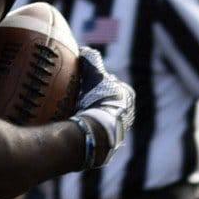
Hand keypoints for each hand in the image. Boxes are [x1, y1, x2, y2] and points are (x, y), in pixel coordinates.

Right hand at [70, 46, 135, 168]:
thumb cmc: (98, 104)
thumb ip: (92, 61)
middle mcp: (126, 117)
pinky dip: (84, 130)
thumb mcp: (95, 77)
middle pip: (106, 103)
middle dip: (94, 100)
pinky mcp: (104, 148)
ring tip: (71, 115)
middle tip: (76, 98)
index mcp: (127, 98)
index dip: (97, 81)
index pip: (112, 84)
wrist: (94, 135)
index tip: (83, 82)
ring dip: (88, 116)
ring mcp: (116, 133)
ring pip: (100, 119)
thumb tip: (85, 50)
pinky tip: (71, 129)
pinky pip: (92, 134)